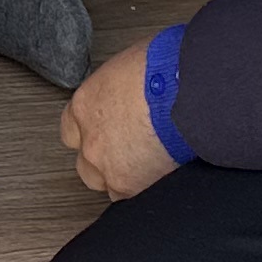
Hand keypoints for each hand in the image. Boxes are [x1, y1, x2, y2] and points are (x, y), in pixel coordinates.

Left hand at [61, 38, 178, 199]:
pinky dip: (143, 190)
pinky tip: (160, 177)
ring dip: (122, 177)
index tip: (107, 133)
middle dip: (105, 160)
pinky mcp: (129, 185)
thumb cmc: (170, 68)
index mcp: (87, 103)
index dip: (92, 133)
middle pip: (85, 161)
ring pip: (104, 184)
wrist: (190, 91)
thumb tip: (136, 85)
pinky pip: (129, 198)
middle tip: (131, 151)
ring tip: (149, 166)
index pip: (71, 128)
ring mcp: (106, 164)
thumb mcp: (135, 63)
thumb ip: (125, 86)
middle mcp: (90, 137)